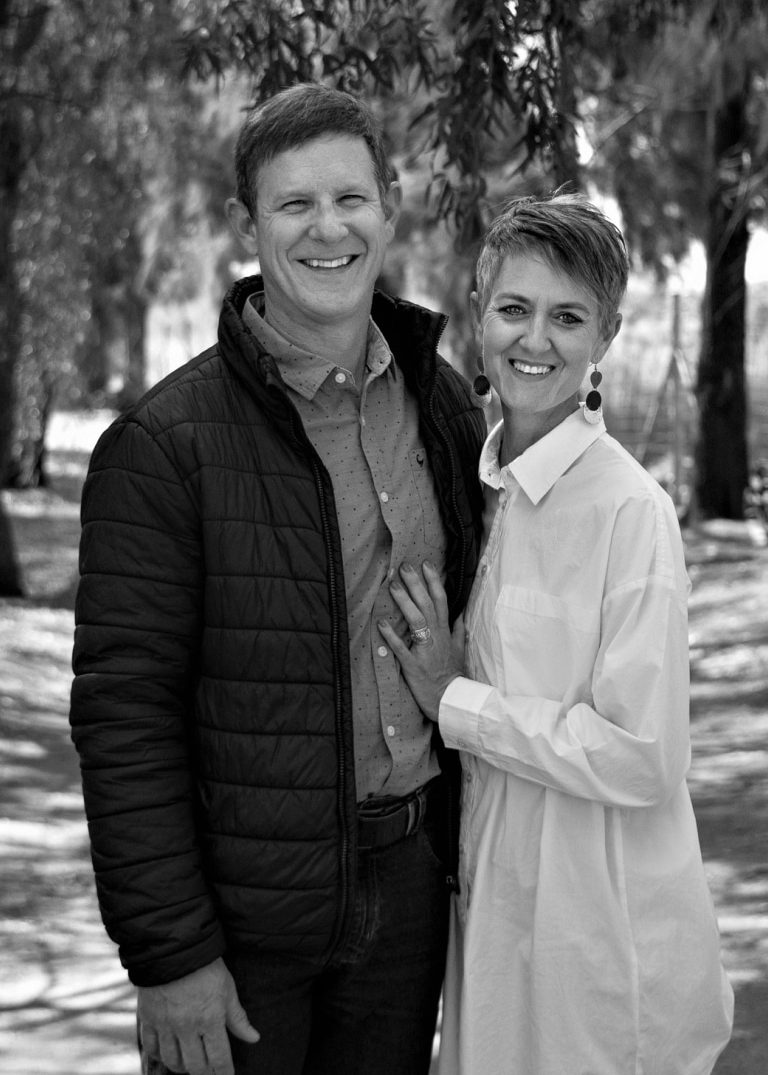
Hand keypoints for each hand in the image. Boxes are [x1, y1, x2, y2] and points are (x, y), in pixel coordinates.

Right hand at [137, 957, 259, 1074]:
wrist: (175, 948)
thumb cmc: (206, 967)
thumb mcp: (228, 989)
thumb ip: (238, 1018)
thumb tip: (254, 1038)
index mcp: (210, 1020)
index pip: (219, 1059)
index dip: (225, 1073)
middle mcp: (186, 1027)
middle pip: (195, 1066)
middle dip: (205, 1072)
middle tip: (210, 1070)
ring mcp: (165, 1025)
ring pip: (173, 1061)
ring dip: (182, 1066)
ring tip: (190, 1063)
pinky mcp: (148, 1019)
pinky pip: (152, 1048)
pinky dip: (160, 1055)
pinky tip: (168, 1053)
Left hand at [378, 561, 463, 720]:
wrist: (451, 700)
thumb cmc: (453, 675)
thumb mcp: (459, 650)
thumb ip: (458, 631)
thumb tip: (461, 614)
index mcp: (445, 631)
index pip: (441, 600)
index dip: (434, 581)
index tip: (426, 564)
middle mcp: (437, 636)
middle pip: (428, 604)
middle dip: (416, 584)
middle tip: (404, 566)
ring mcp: (426, 650)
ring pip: (417, 621)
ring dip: (405, 603)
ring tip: (392, 586)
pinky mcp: (414, 665)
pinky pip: (402, 649)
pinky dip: (391, 636)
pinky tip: (381, 623)